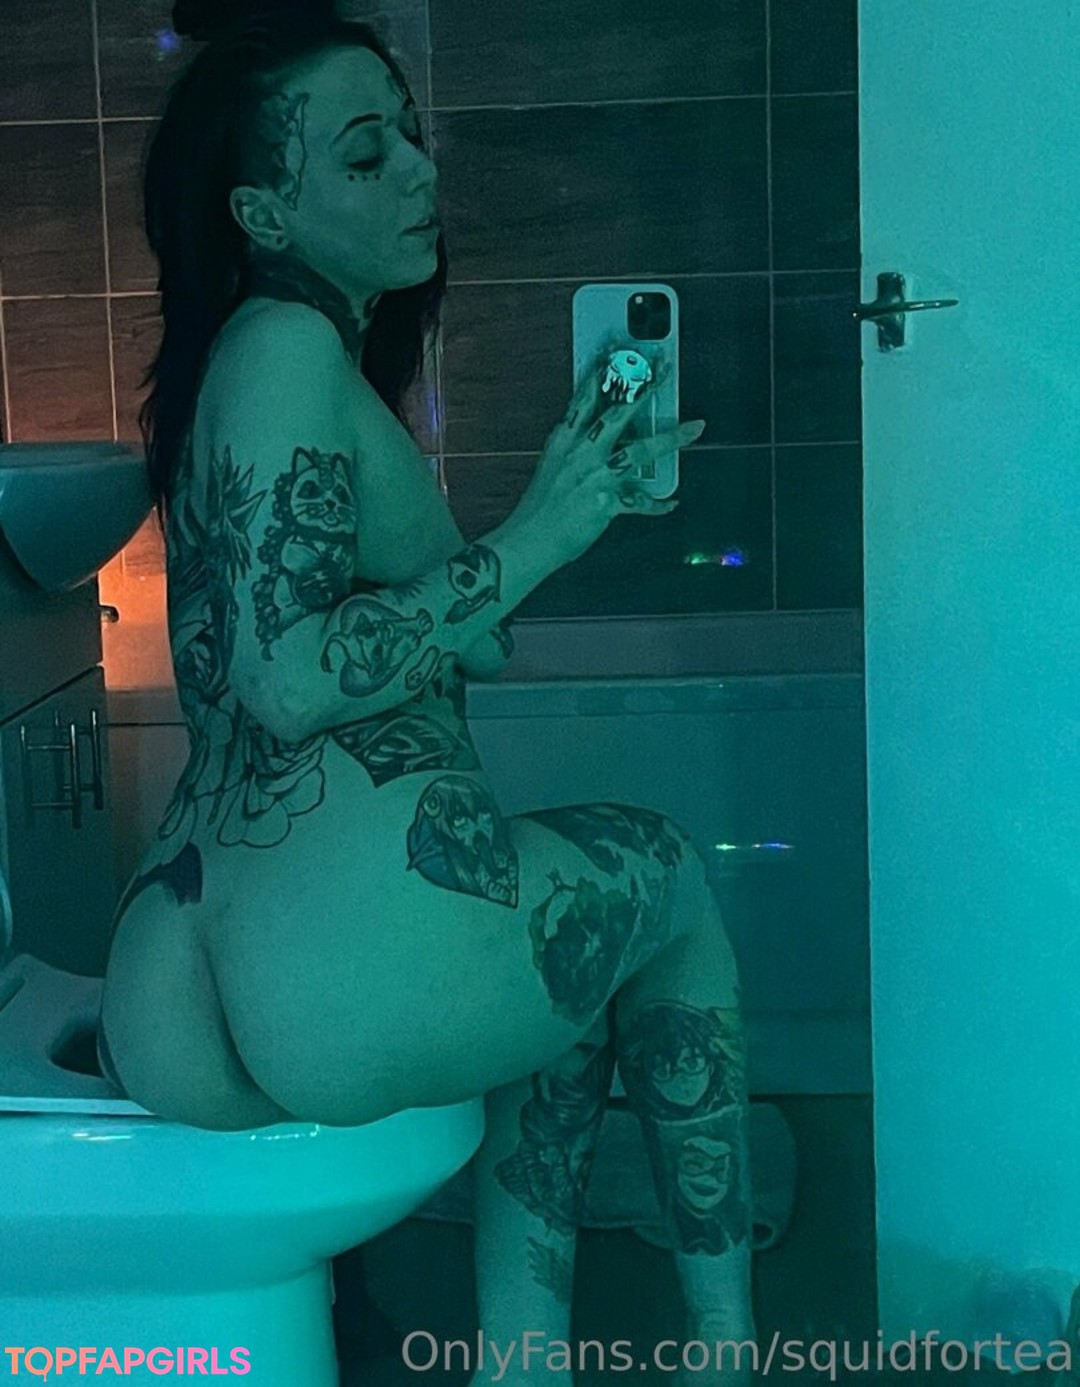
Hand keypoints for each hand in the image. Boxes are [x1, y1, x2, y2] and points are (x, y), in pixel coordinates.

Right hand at [511, 357, 705, 567]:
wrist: (529, 540)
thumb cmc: (539, 507)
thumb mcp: (552, 466)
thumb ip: (574, 447)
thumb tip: (597, 434)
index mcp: (563, 441)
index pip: (584, 398)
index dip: (602, 373)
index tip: (617, 352)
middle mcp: (580, 454)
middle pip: (617, 414)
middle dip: (644, 390)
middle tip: (664, 371)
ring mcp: (594, 477)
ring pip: (639, 451)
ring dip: (671, 438)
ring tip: (695, 428)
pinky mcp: (606, 503)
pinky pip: (640, 501)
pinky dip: (657, 504)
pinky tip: (672, 503)